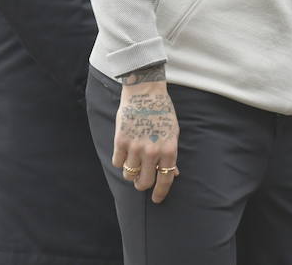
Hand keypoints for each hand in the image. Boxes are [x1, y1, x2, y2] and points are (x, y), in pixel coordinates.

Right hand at [112, 65, 179, 203]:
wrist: (145, 92)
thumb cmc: (162, 112)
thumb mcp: (173, 133)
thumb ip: (172, 155)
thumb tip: (174, 174)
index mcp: (169, 149)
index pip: (165, 179)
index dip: (160, 193)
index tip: (156, 200)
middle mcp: (152, 151)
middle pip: (143, 182)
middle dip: (142, 184)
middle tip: (142, 180)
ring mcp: (135, 147)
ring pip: (129, 175)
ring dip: (131, 173)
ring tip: (134, 163)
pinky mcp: (120, 141)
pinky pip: (117, 163)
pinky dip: (121, 162)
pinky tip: (125, 153)